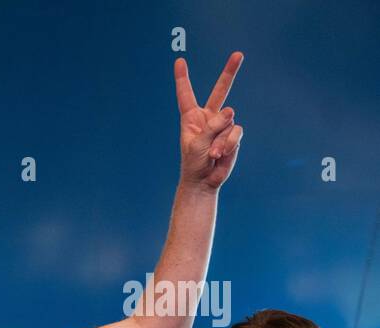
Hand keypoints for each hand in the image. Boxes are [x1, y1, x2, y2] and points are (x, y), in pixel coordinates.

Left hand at [175, 52, 244, 189]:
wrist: (204, 181)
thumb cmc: (194, 162)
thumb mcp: (198, 143)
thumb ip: (212, 126)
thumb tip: (231, 111)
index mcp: (191, 117)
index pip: (186, 94)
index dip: (183, 78)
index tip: (179, 61)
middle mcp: (208, 117)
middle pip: (220, 91)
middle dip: (230, 72)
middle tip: (239, 54)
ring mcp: (223, 125)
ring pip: (228, 121)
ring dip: (221, 140)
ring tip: (212, 153)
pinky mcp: (234, 134)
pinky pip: (236, 132)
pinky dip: (228, 144)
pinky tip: (220, 154)